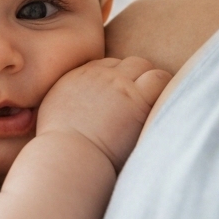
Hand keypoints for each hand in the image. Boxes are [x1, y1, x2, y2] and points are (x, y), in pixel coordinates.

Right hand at [36, 56, 170, 171]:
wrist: (68, 155)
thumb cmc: (61, 148)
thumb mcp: (53, 114)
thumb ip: (68, 104)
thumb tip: (79, 109)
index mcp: (77, 77)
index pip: (106, 65)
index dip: (117, 80)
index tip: (120, 100)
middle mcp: (99, 75)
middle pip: (126, 63)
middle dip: (135, 78)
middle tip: (139, 103)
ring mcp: (119, 84)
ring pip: (144, 66)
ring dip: (150, 82)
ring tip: (152, 105)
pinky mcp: (137, 98)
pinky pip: (161, 80)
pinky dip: (165, 89)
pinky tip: (163, 106)